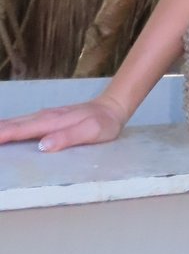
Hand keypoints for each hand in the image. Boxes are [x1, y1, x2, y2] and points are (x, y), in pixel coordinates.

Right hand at [0, 94, 127, 153]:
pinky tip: (3, 130)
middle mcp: (45, 116)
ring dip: (1, 128)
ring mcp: (45, 116)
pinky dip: (10, 127)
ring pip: (16, 122)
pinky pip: (23, 123)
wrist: (112, 107)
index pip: (21, 130)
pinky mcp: (47, 119)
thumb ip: (68, 137)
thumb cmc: (104, 123)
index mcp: (52, 121)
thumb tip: (42, 145)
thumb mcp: (91, 131)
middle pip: (14, 124)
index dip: (3, 135)